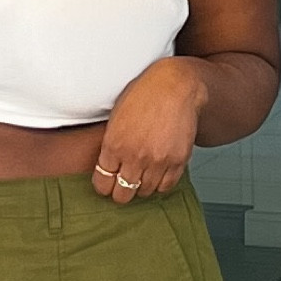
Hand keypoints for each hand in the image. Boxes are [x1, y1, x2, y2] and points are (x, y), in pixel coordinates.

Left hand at [91, 58, 206, 203]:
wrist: (176, 86)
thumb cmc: (145, 95)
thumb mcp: (116, 118)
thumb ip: (111, 144)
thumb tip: (107, 166)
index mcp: (114, 145)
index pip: (102, 183)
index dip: (104, 186)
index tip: (106, 185)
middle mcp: (134, 157)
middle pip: (122, 194)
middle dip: (120, 193)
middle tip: (123, 186)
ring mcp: (157, 161)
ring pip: (144, 192)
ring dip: (142, 187)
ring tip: (142, 176)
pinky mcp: (177, 161)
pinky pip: (166, 186)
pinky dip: (160, 184)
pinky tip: (158, 174)